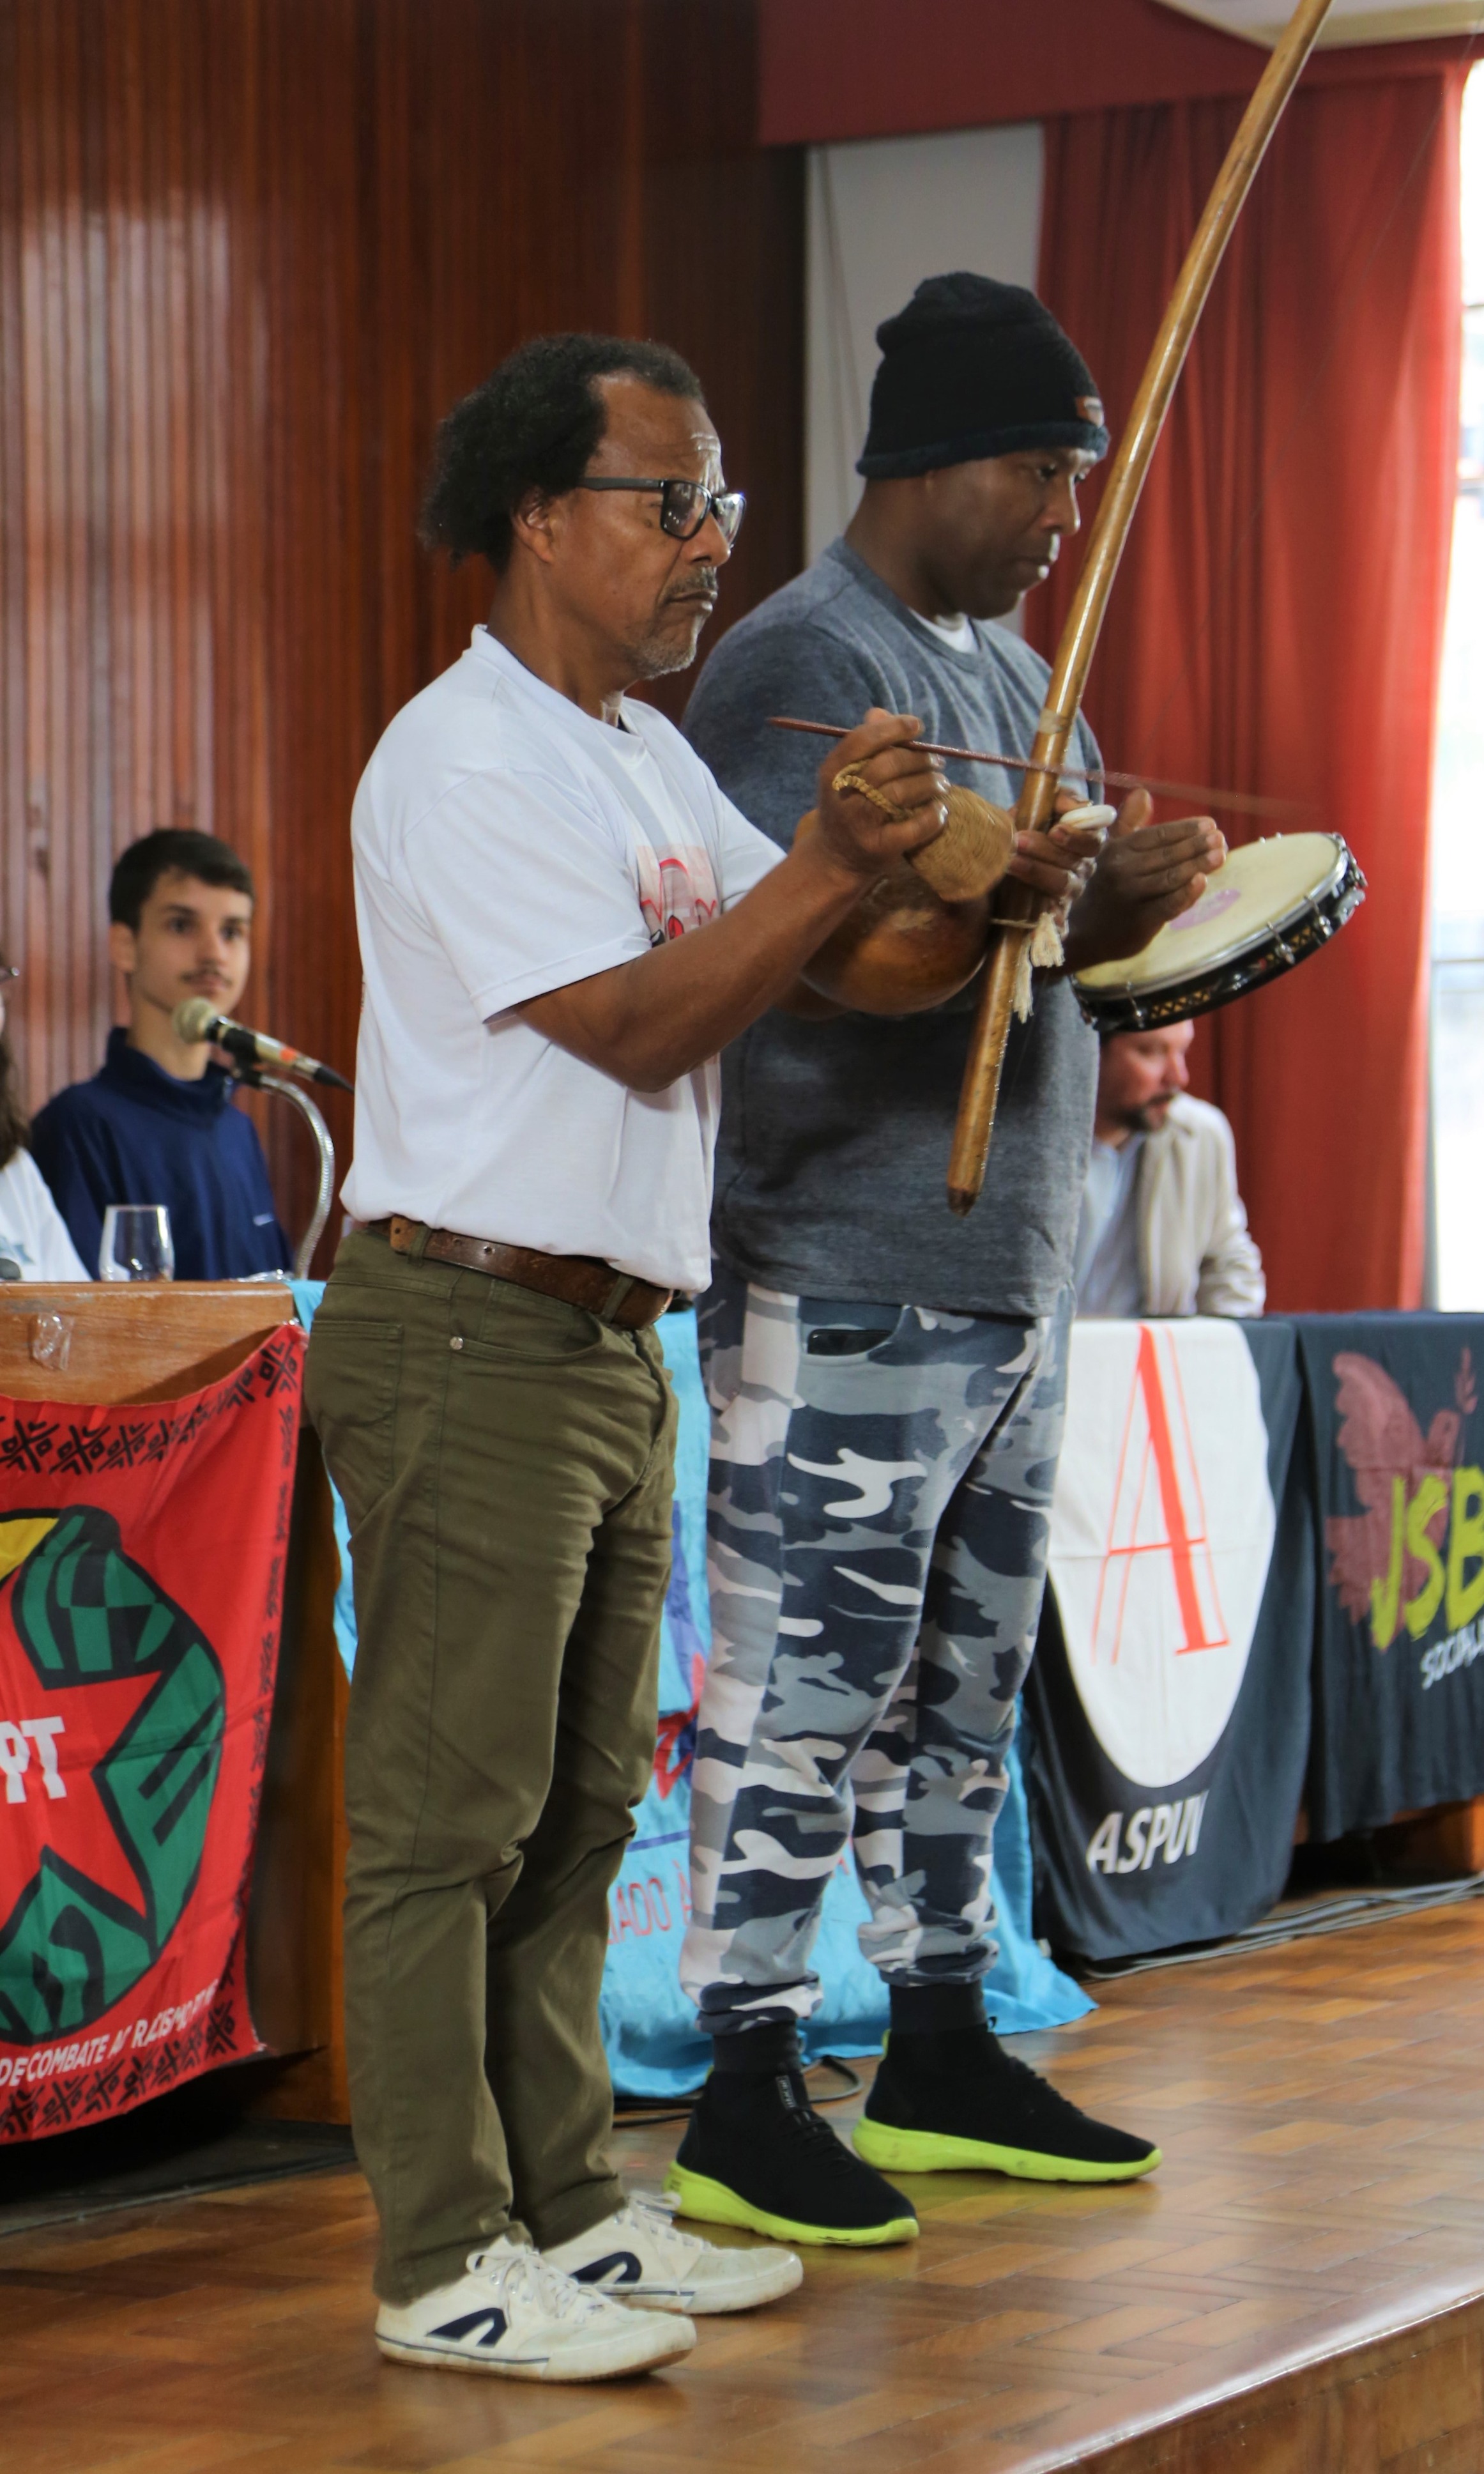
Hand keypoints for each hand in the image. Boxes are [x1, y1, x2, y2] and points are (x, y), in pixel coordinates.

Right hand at [812, 708, 949, 882]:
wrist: (836, 858)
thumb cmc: (847, 806)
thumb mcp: (846, 774)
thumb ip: (865, 744)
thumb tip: (881, 713)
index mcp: (833, 771)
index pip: (863, 739)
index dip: (894, 728)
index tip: (917, 727)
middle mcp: (844, 795)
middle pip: (888, 764)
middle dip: (920, 759)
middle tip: (938, 763)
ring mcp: (860, 823)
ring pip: (903, 792)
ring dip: (931, 784)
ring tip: (942, 784)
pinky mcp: (879, 847)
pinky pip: (914, 827)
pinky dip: (933, 816)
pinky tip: (940, 810)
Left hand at [1007, 789, 1109, 923]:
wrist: (998, 861)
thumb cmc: (1022, 829)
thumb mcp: (1034, 808)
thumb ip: (1057, 800)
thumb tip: (1075, 804)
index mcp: (1084, 841)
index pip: (1094, 840)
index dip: (1077, 836)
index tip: (1054, 830)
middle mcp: (1082, 867)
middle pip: (1075, 862)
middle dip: (1045, 850)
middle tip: (1019, 840)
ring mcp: (1070, 891)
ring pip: (1062, 884)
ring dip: (1036, 871)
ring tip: (1010, 862)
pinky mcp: (1055, 913)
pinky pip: (1059, 920)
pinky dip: (1055, 921)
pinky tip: (1047, 925)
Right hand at [1062, 788, 1227, 970]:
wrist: (1084, 932)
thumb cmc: (1105, 886)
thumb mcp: (1111, 852)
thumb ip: (1128, 823)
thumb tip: (1142, 792)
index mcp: (1118, 850)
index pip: (1157, 835)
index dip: (1185, 829)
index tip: (1210, 824)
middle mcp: (1122, 870)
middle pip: (1167, 855)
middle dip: (1196, 846)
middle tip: (1220, 839)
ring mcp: (1130, 896)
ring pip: (1170, 877)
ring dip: (1198, 865)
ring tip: (1221, 855)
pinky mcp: (1139, 922)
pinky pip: (1167, 905)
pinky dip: (1185, 894)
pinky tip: (1202, 881)